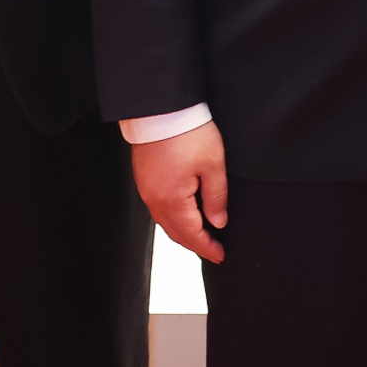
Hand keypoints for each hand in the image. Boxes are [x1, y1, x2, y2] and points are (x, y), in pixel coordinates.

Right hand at [131, 122, 228, 263]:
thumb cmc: (188, 133)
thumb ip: (216, 198)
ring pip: (166, 222)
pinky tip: (184, 215)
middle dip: (195, 244)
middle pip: (176, 232)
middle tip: (214, 251)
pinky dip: (173, 218)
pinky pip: (159, 209)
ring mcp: (146, 190)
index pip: (191, 234)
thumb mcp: (213, 165)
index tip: (221, 256)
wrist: (161, 110)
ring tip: (202, 236)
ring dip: (184, 232)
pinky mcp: (144, 180)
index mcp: (172, 201)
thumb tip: (218, 223)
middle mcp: (154, 200)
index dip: (207, 247)